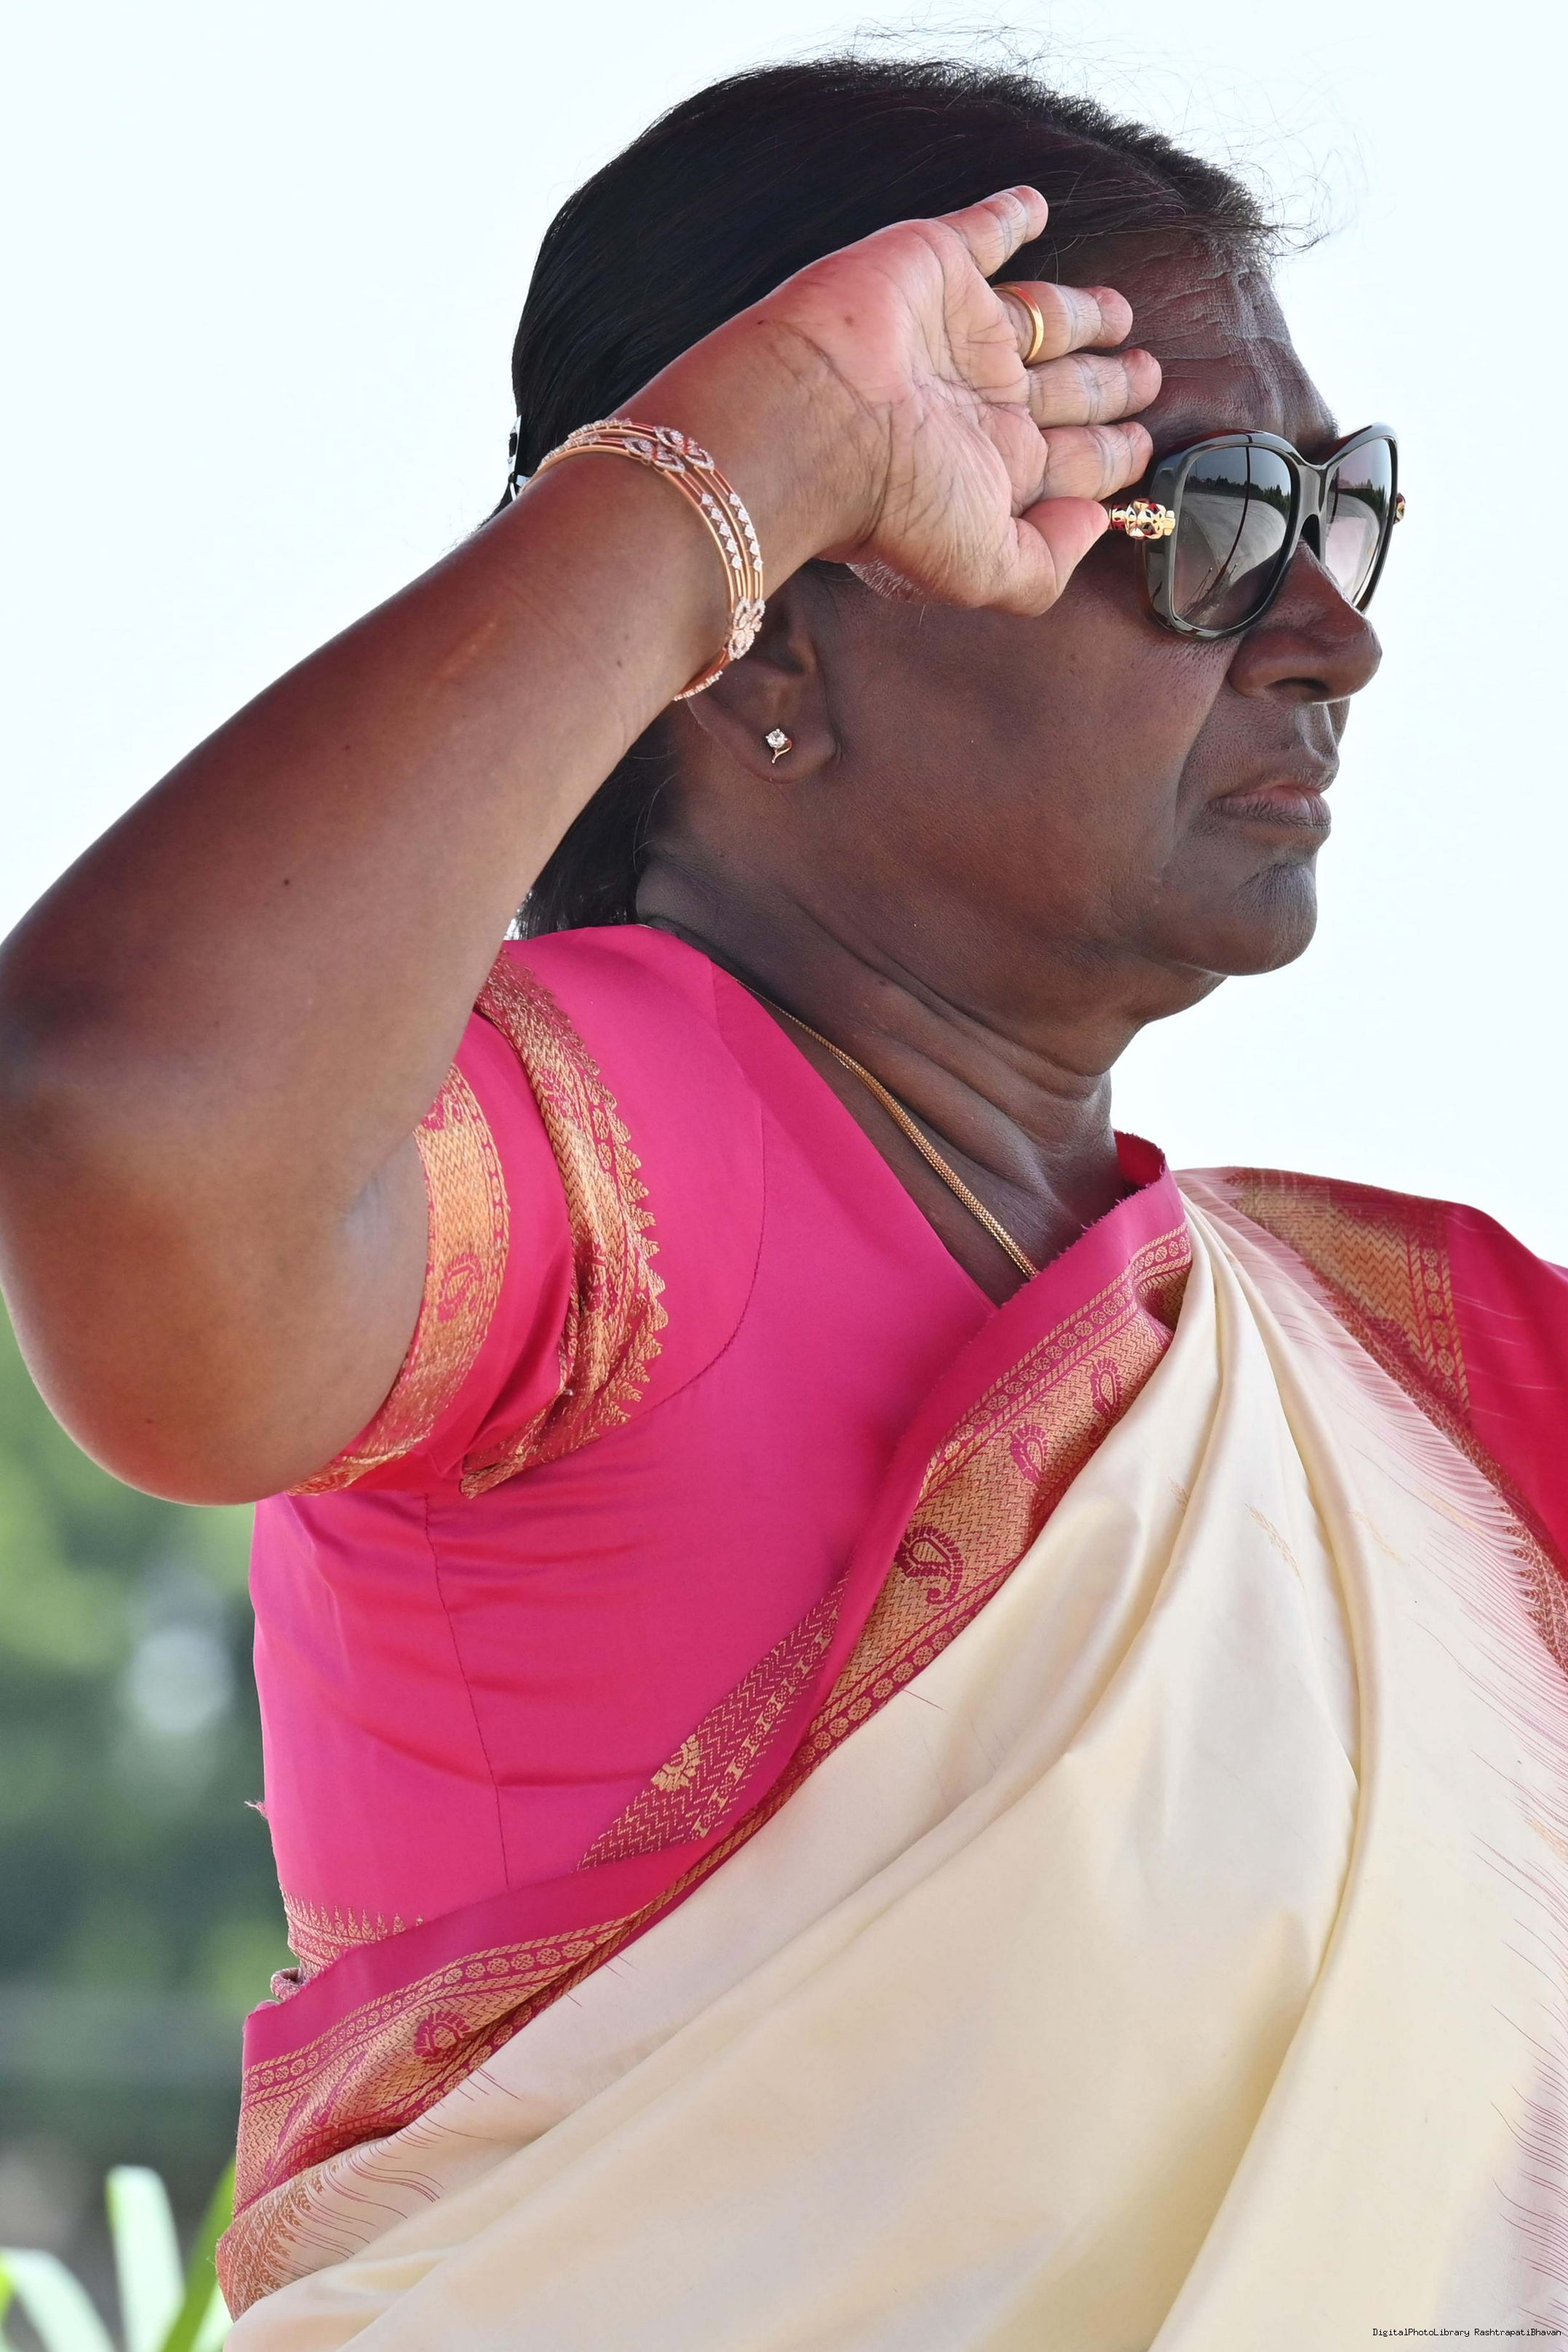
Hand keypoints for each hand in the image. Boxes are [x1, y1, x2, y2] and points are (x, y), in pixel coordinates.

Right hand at [745, 186, 1159, 614]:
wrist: (818, 416)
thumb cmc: (893, 500)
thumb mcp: (985, 565)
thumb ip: (1047, 562)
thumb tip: (1096, 525)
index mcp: (997, 465)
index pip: (1075, 460)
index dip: (1114, 454)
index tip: (1142, 448)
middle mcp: (982, 398)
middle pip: (1069, 390)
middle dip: (1109, 387)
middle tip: (1149, 376)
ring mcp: (961, 331)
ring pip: (1045, 318)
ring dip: (1085, 314)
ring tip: (1121, 314)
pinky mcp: (936, 266)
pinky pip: (983, 232)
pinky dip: (1009, 216)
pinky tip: (1034, 206)